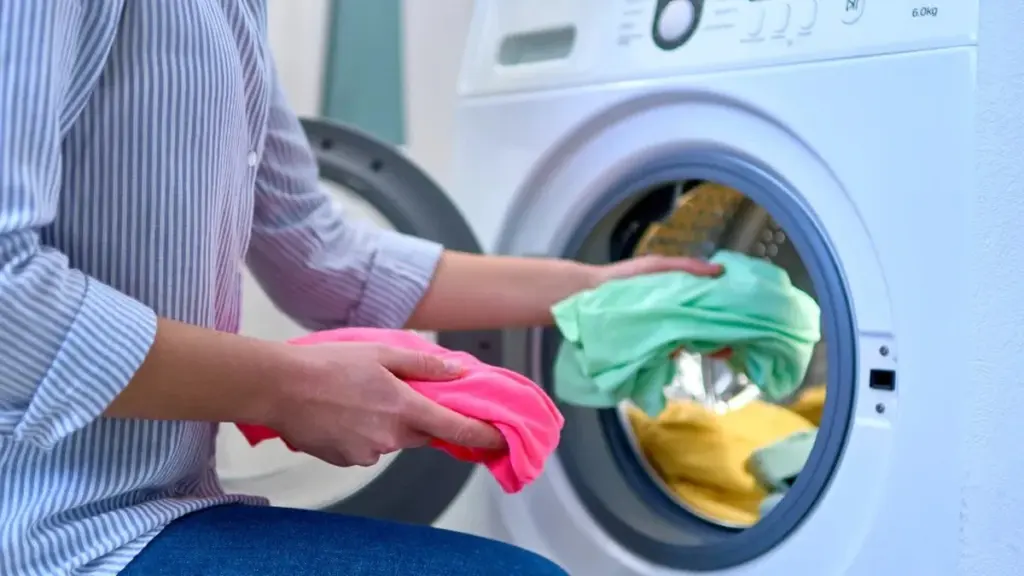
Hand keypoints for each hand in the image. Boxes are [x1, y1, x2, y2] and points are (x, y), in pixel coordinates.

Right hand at [267, 343, 505, 466]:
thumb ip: (423, 365)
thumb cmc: (326, 365)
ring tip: (357, 396)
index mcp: (403, 409)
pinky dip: (363, 431)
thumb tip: (457, 372)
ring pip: (392, 439)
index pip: (454, 428)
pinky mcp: (346, 460)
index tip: (498, 439)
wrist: (279, 387)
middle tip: (394, 391)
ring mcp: (367, 452)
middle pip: (421, 432)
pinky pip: (367, 447)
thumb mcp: (381, 353)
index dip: (481, 435)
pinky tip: (343, 411)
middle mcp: (389, 437)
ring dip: (386, 422)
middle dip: (417, 416)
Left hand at [597, 255, 730, 359]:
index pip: (710, 309)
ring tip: (717, 349)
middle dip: (718, 337)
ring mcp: (660, 334)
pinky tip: (683, 356)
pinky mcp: (647, 348)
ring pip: (688, 343)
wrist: (586, 296)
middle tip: (732, 344)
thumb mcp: (656, 266)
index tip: (743, 322)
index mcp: (679, 298)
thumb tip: (720, 270)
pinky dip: (676, 356)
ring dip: (702, 347)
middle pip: (703, 330)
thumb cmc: (623, 279)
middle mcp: (672, 317)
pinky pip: (667, 356)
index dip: (726, 316)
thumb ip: (686, 267)